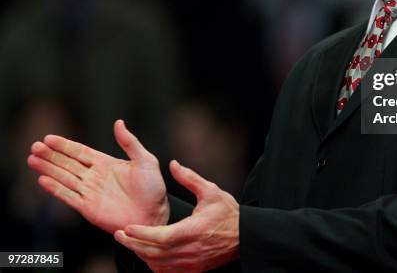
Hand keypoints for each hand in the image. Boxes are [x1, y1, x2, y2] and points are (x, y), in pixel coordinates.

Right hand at [27, 119, 168, 233]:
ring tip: (32, 160)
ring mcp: (89, 192)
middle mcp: (94, 176)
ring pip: (64, 178)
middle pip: (68, 163)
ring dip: (48, 169)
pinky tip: (42, 181)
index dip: (64, 145)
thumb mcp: (145, 160)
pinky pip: (68, 196)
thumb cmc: (153, 188)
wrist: (154, 214)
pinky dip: (55, 189)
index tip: (48, 138)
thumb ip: (130, 143)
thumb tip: (118, 122)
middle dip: (51, 155)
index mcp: (106, 163)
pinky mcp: (88, 208)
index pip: (80, 152)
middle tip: (34, 146)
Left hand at [115, 160, 238, 272]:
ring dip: (142, 255)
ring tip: (131, 243)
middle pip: (154, 253)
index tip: (127, 228)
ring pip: (158, 264)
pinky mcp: (194, 270)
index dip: (141, 234)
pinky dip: (154, 265)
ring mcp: (192, 263)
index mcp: (193, 231)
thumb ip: (190, 178)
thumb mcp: (211, 191)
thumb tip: (173, 165)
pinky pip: (167, 272)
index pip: (161, 237)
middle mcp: (190, 250)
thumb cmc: (229, 213)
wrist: (245, 236)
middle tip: (120, 235)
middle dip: (134, 244)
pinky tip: (148, 255)